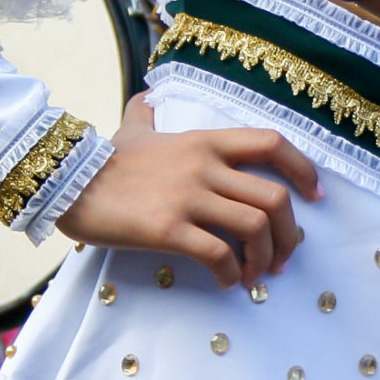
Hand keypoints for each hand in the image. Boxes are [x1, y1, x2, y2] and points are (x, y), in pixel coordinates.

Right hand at [54, 95, 323, 290]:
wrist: (66, 182)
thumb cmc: (104, 160)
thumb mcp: (132, 128)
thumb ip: (147, 113)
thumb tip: (147, 98)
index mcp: (205, 140)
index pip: (272, 143)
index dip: (303, 170)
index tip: (314, 196)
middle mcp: (204, 165)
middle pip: (274, 198)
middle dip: (290, 234)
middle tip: (284, 256)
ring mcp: (187, 196)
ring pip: (255, 228)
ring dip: (265, 257)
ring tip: (258, 274)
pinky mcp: (168, 228)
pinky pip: (218, 254)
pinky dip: (232, 273)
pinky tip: (227, 282)